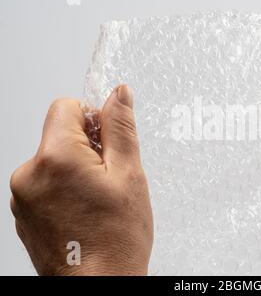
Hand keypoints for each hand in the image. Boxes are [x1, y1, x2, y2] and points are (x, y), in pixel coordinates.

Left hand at [10, 85, 152, 275]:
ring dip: (75, 169)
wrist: (99, 286)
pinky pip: (44, 182)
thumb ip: (120, 128)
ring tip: (97, 199)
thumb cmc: (116, 239)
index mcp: (55, 158)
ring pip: (53, 160)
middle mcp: (28, 174)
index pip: (66, 107)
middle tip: (109, 178)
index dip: (92, 119)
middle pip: (58, 134)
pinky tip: (83, 210)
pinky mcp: (23, 212)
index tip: (107, 143)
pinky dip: (63, 187)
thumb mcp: (129, 174)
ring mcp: (21, 196)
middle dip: (86, 147)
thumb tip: (119, 93)